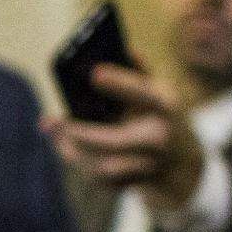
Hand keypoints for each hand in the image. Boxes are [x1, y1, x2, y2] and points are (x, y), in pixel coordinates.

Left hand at [46, 62, 205, 211]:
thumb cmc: (163, 117)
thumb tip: (123, 47)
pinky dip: (78, 162)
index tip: (96, 73)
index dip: (122, 84)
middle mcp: (158, 140)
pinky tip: (63, 145)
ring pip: (103, 166)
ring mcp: (147, 167)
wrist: (182, 166)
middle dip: (79, 132)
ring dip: (72, 149)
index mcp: (166, 108)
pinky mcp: (133, 184)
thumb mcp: (160, 91)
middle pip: (116, 141)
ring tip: (50, 129)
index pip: (146, 94)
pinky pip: (100, 179)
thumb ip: (140, 71)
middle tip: (49, 120)